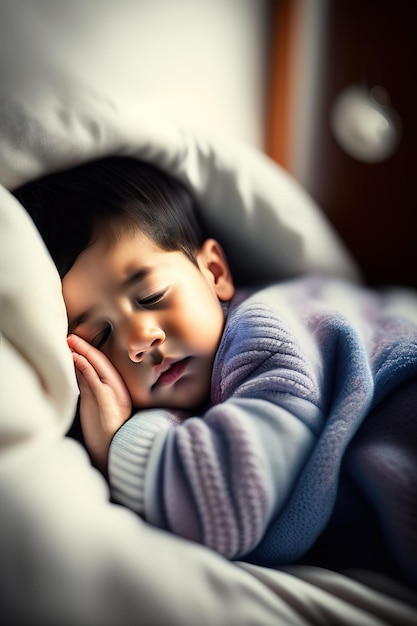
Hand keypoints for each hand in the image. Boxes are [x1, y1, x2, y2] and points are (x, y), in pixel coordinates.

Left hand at [67, 334, 131, 474]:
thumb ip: (89, 387)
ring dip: (83, 351)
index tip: (74, 344)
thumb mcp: (95, 406)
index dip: (88, 353)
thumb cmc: (102, 434)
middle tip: (70, 337)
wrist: (111, 453)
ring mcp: (114, 392)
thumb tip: (77, 369)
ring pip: (99, 365)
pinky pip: (95, 377)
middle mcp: (118, 388)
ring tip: (70, 342)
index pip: (102, 365)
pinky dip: (85, 365)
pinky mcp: (107, 399)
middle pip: (101, 361)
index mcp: (117, 389)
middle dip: (85, 347)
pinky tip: (76, 356)